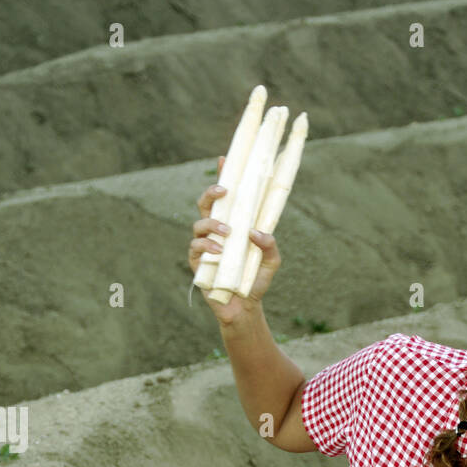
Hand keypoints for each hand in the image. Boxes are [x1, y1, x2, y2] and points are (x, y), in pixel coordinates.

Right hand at [188, 155, 281, 324]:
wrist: (245, 307)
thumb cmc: (256, 280)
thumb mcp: (271, 261)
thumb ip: (269, 244)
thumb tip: (255, 231)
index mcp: (233, 224)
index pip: (226, 197)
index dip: (223, 176)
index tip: (224, 159)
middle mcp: (215, 231)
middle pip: (205, 204)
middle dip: (211, 193)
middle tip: (224, 190)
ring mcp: (204, 245)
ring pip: (199, 224)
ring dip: (212, 224)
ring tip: (228, 232)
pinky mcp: (197, 263)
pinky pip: (196, 247)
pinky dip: (206, 246)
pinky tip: (219, 250)